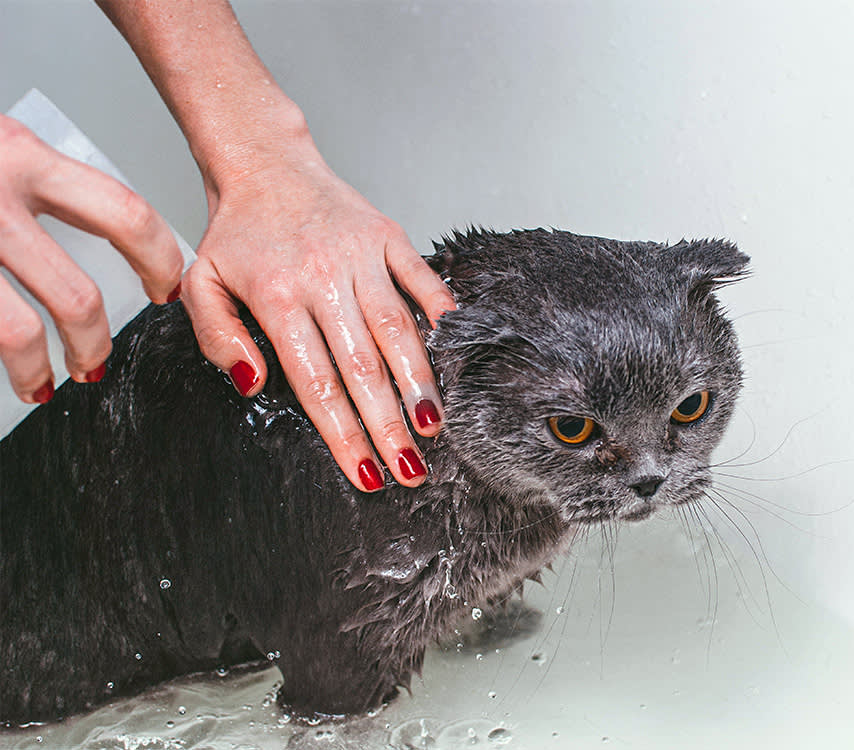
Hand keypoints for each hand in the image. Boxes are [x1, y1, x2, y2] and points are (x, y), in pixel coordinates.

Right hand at [0, 114, 182, 402]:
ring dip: (36, 372)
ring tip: (41, 384)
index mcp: (22, 157)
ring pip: (16, 332)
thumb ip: (42, 184)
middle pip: (75, 297)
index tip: (166, 289)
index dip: (159, 263)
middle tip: (94, 362)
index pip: (126, 216)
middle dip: (95, 344)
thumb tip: (112, 237)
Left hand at [182, 136, 454, 491]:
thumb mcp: (202, 283)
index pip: (315, 383)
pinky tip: (455, 353)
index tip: (367, 473)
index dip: (344, 435)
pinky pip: (423, 280)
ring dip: (419, 382)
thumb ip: (217, 337)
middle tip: (410, 468)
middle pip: (361, 366)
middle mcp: (323, 278)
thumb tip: (251, 383)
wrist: (266, 163)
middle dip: (387, 424)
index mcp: (276, 297)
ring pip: (397, 329)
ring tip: (434, 426)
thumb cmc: (238, 233)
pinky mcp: (389, 237)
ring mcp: (361, 256)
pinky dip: (441, 316)